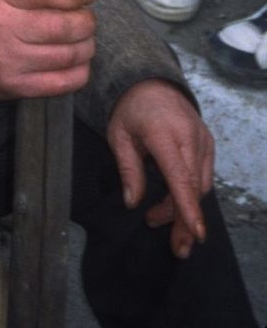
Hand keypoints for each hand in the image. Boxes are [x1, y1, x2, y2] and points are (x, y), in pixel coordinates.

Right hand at [0, 0, 98, 99]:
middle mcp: (0, 27)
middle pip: (64, 26)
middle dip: (86, 21)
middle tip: (87, 18)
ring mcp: (7, 61)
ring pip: (69, 55)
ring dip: (86, 45)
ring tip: (83, 38)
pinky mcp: (15, 87)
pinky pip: (64, 83)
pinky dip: (80, 70)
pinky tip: (76, 59)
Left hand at [108, 80, 213, 259]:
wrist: (150, 81)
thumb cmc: (130, 109)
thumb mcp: (118, 135)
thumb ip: (128, 169)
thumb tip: (132, 202)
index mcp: (164, 133)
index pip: (180, 177)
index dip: (187, 208)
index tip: (197, 234)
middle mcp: (189, 137)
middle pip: (193, 188)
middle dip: (186, 220)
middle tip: (176, 247)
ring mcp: (202, 139)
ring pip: (200, 185)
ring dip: (184, 208)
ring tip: (158, 218)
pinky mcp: (208, 143)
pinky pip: (203, 175)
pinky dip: (190, 192)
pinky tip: (172, 200)